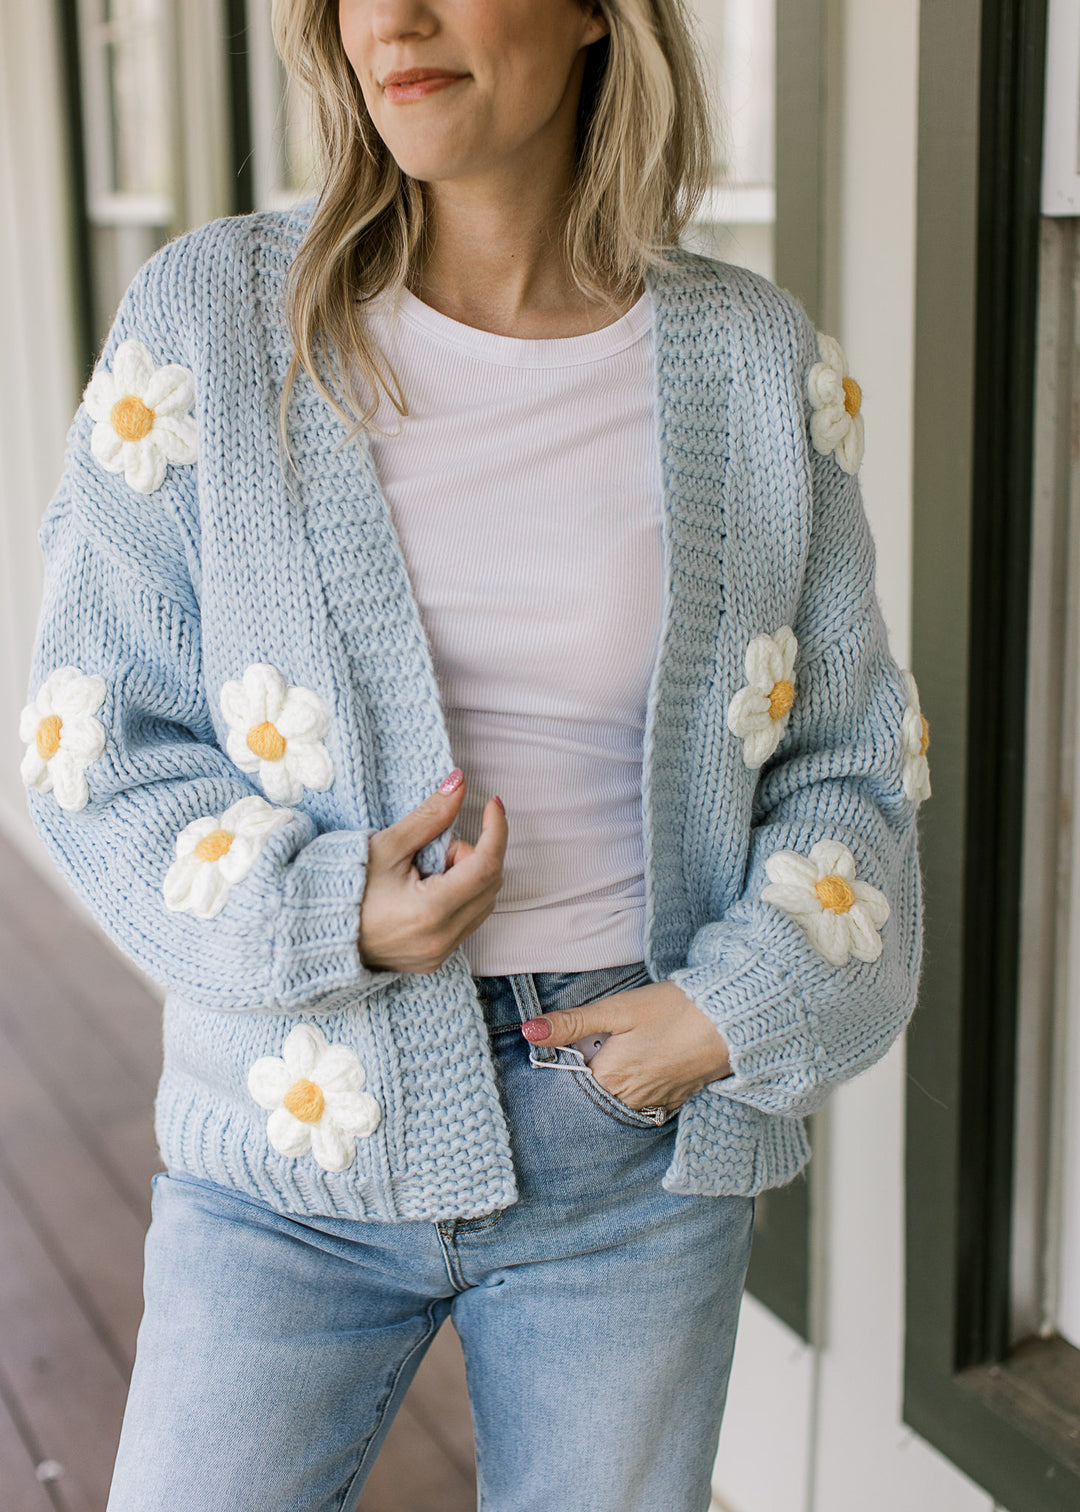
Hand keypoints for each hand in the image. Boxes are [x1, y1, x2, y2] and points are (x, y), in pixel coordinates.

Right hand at [358, 769, 507, 972]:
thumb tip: (460, 783)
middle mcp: (441, 939)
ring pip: (483, 904)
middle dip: (474, 855)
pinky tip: (427, 890)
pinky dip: (460, 898)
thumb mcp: (387, 845)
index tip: (492, 805)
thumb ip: (430, 816)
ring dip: (468, 878)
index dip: (495, 830)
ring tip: (427, 869)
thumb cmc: (345, 885)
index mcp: (430, 911)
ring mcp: (439, 954)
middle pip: (490, 884)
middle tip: (436, 845)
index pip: (485, 865)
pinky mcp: (435, 960)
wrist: (314, 932)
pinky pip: (468, 922)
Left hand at [521, 980, 731, 1111]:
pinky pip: (649, 1100)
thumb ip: (571, 1023)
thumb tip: (529, 1031)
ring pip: (622, 1094)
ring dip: (622, 1075)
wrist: (731, 1022)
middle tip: (618, 1035)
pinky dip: (646, 1082)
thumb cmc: (674, 1010)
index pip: (573, 1072)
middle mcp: (629, 1099)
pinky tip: (657, 1059)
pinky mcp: (677, 1100)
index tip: (590, 1033)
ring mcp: (655, 1103)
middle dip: (599, 1064)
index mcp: (608, 1077)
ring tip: (640, 1044)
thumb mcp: (617, 1009)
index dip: (577, 1050)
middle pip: (597, 1086)